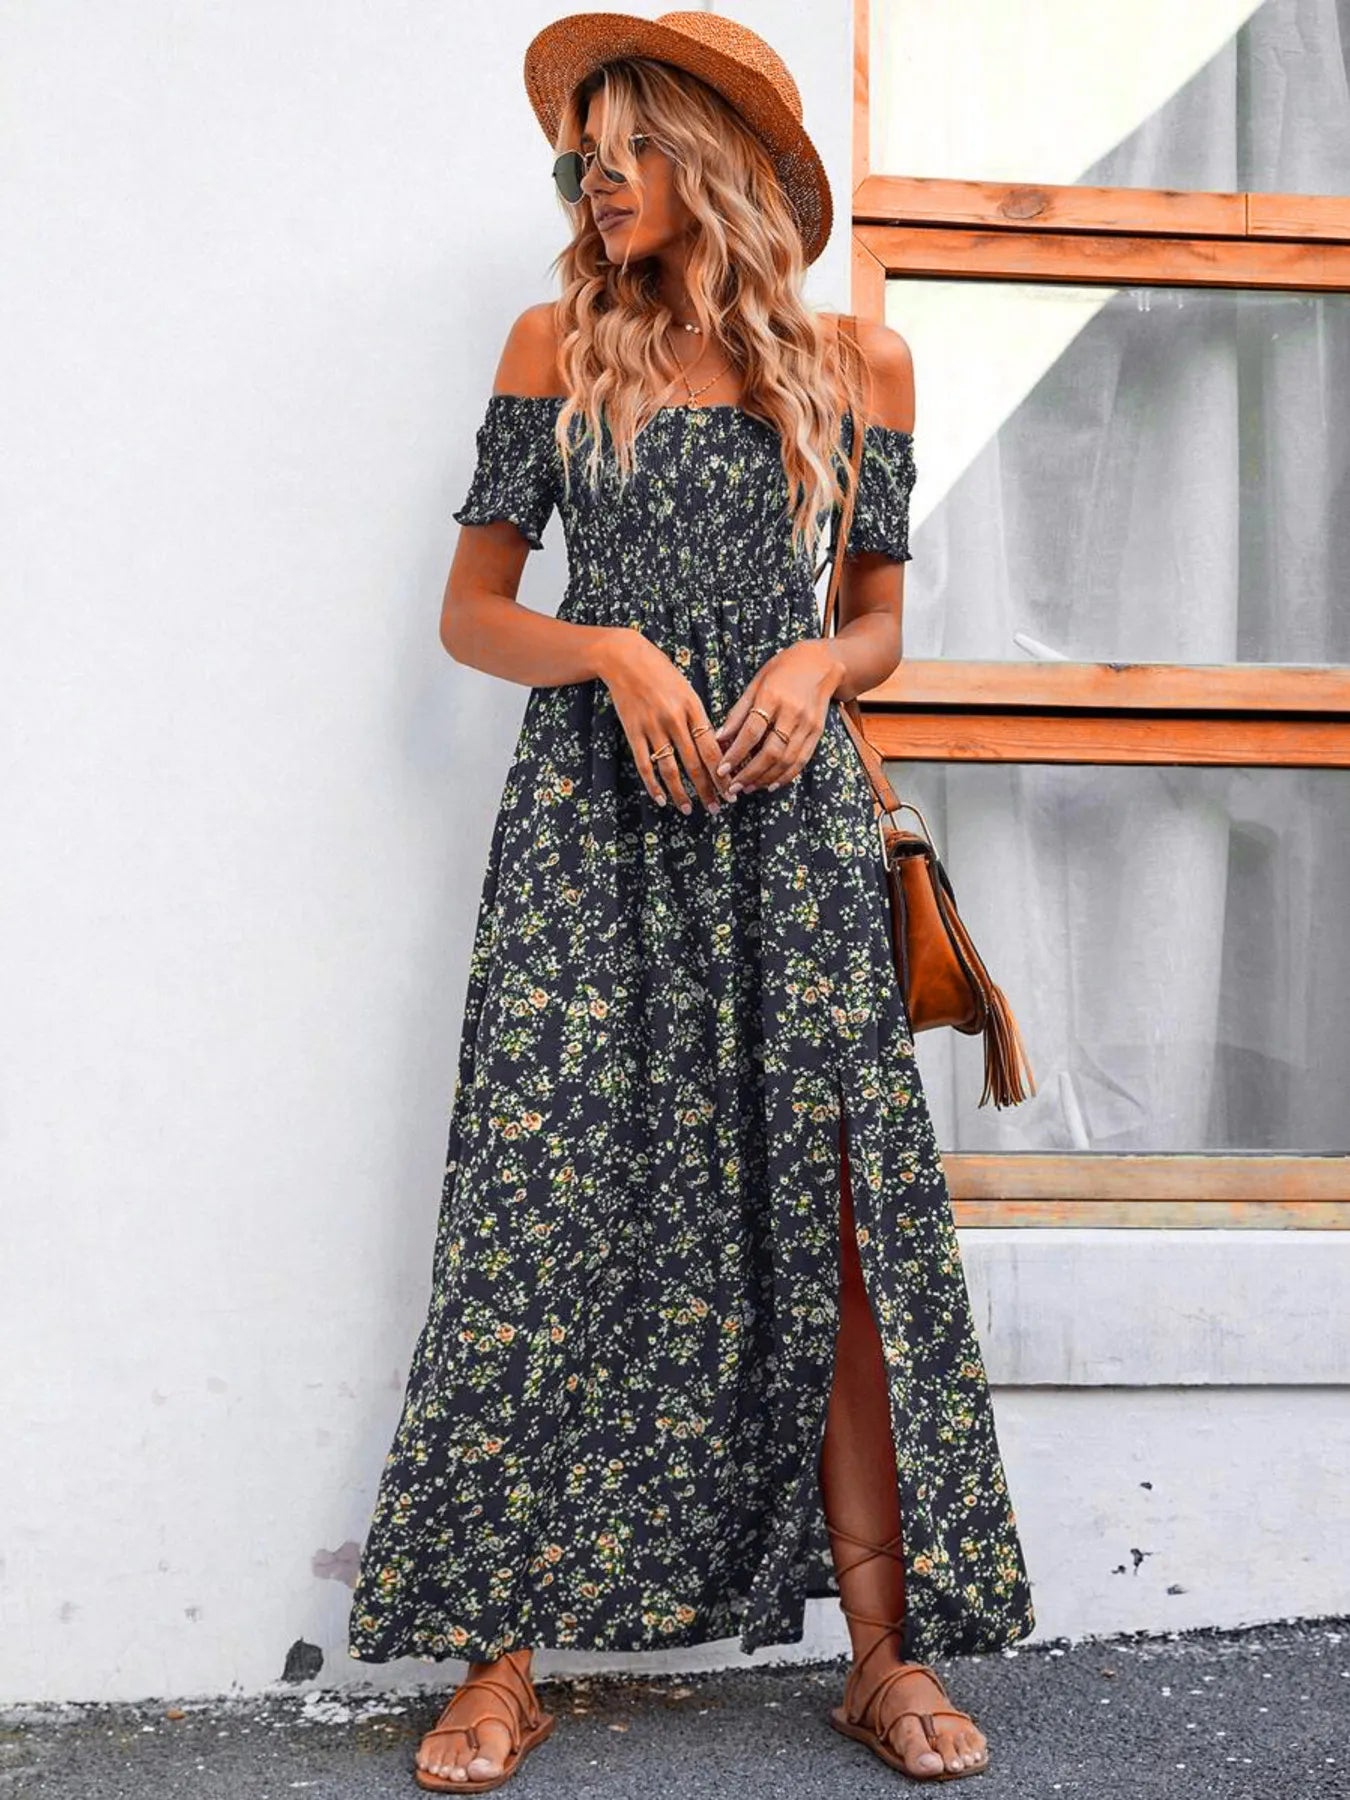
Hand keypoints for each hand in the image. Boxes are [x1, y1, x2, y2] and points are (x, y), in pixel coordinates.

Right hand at [594, 628, 734, 814]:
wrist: (624, 658)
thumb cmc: (661, 672)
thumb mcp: (687, 690)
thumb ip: (698, 718)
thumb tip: (714, 748)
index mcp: (693, 707)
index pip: (712, 749)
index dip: (722, 773)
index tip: (731, 790)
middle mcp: (674, 719)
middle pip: (695, 763)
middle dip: (708, 789)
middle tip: (717, 808)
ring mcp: (652, 727)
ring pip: (670, 768)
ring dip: (681, 793)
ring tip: (689, 809)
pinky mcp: (632, 731)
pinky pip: (645, 764)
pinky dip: (653, 784)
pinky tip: (661, 799)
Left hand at [714, 641, 845, 794]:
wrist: (822, 663)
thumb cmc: (783, 669)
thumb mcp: (756, 683)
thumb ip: (738, 711)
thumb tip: (719, 738)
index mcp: (773, 696)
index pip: (752, 732)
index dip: (736, 754)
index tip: (721, 770)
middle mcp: (792, 712)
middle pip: (771, 751)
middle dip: (749, 774)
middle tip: (732, 787)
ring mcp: (808, 724)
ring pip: (786, 760)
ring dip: (765, 778)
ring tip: (747, 788)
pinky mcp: (817, 733)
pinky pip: (801, 760)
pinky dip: (785, 776)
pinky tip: (770, 785)